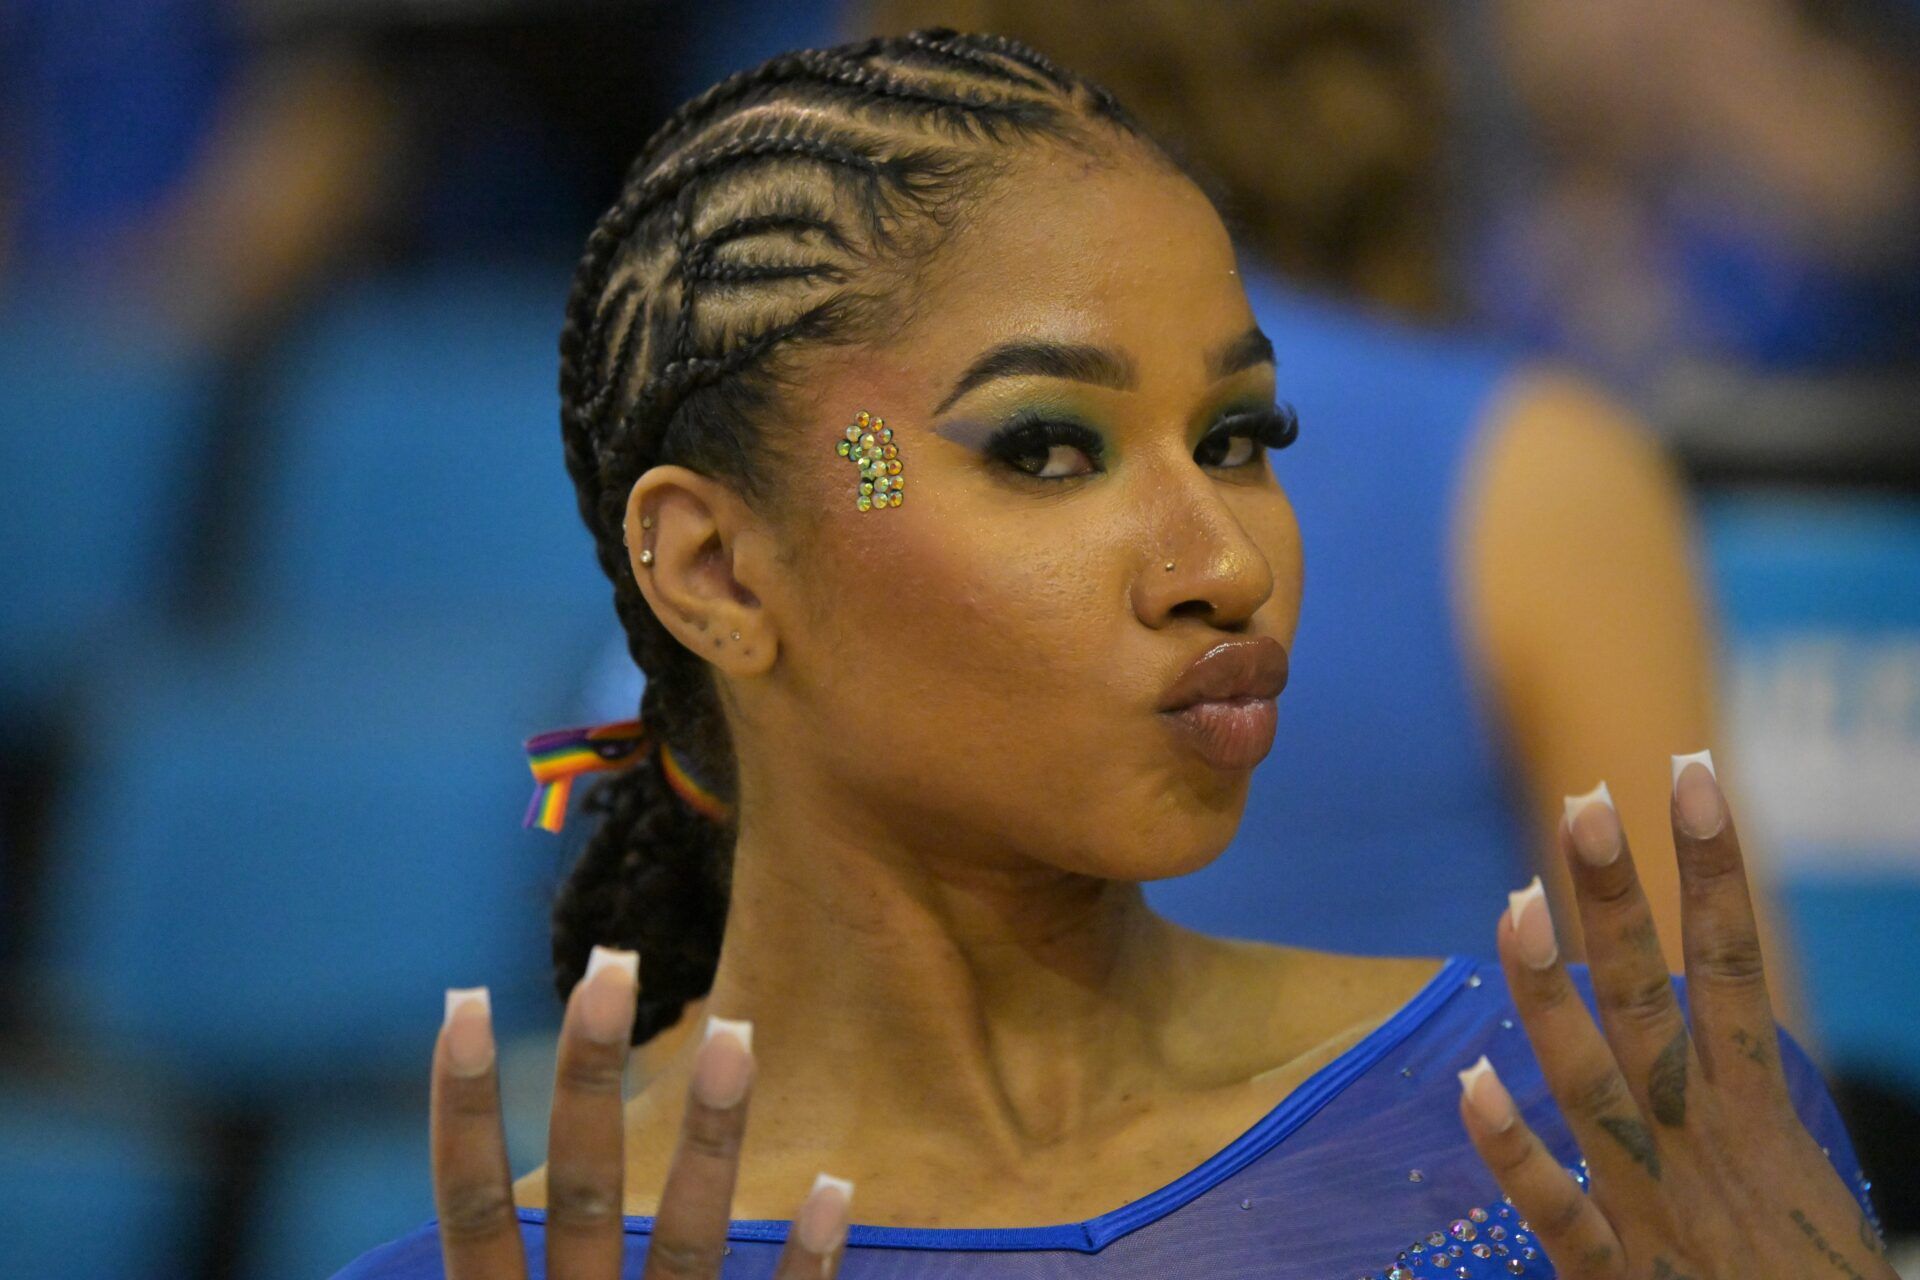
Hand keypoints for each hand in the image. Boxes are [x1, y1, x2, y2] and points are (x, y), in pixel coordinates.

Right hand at [431, 950, 851, 1277]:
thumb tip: (438, 1234)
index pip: (472, 1212)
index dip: (462, 1110)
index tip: (466, 1000)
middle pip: (581, 1197)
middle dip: (590, 1080)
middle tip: (613, 966)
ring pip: (684, 1248)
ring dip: (710, 1139)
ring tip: (734, 1036)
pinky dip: (807, 1262)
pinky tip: (833, 1185)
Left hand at [1456, 755, 1890, 1278]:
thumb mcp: (1798, 1184)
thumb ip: (1744, 1107)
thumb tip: (1713, 1034)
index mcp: (1757, 1115)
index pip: (1737, 965)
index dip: (1714, 870)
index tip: (1690, 775)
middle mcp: (1701, 1141)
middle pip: (1653, 996)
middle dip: (1618, 899)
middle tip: (1586, 800)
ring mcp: (1653, 1203)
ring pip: (1590, 1078)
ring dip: (1549, 991)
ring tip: (1514, 901)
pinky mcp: (1616, 1278)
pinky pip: (1552, 1207)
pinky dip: (1510, 1148)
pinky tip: (1467, 1084)